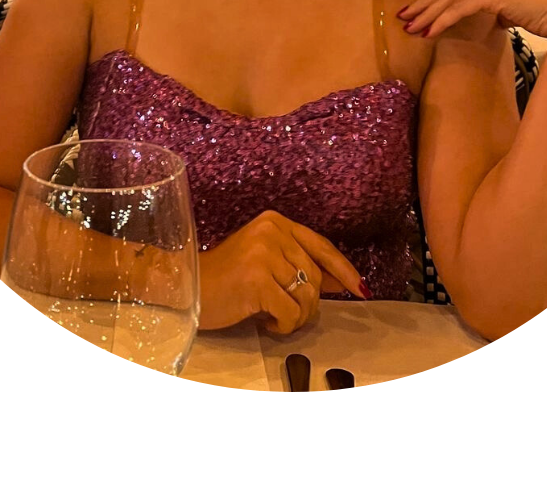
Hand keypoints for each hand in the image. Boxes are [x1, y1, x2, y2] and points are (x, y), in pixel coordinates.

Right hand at [197, 210, 365, 334]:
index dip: (342, 269)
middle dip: (310, 302)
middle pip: (314, 274)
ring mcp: (264, 254)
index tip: (359, 287)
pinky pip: (291, 311)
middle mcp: (271, 231)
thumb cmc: (225, 278)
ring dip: (296, 316)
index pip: (320, 246)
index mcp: (275, 222)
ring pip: (306, 295)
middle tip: (289, 313)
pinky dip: (284, 325)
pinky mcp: (257, 279)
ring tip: (276, 317)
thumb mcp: (265, 261)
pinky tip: (267, 322)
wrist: (187, 287)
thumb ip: (299, 265)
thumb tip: (339, 280)